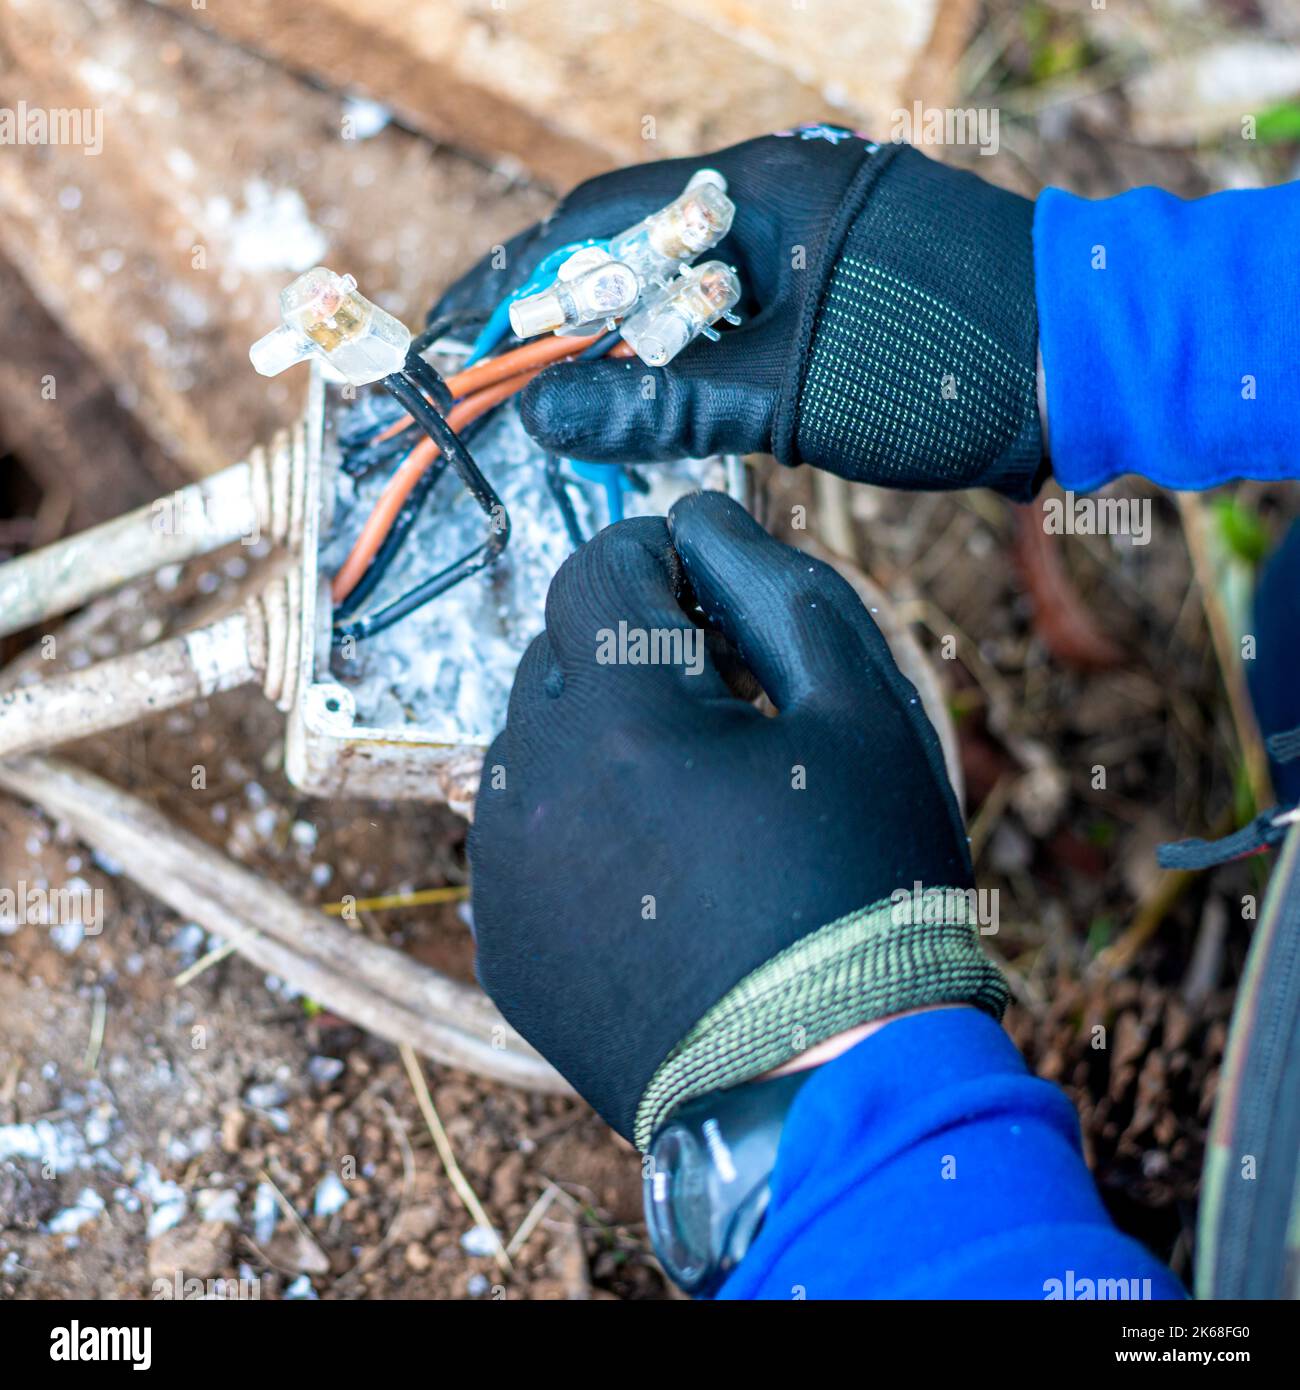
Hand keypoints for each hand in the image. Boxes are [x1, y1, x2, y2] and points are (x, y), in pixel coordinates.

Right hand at [434, 126, 1043, 498]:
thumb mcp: (785, 392)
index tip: (476, 351)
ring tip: (581, 418)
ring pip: (684, 295)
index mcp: (751, 195)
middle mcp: (773, 201)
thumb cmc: (941, 362)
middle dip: (572, 331)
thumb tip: (547, 412)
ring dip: (632, 355)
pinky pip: (737, 319)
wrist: (1083, 366)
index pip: (597, 226)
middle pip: (634, 257)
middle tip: (522, 400)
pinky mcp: (838, 291)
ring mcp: (808, 245)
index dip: (527, 293)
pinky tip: (668, 410)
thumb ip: (662, 401)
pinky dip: (693, 364)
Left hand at [469, 492, 1006, 1145]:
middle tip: (718, 703)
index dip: (657, 559)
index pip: (596, 569)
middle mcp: (532, 785)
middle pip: (556, 652)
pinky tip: (650, 868)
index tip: (706, 591)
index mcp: (620, 717)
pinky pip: (517, 832)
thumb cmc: (862, 890)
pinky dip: (572, 820)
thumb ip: (776, 588)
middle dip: (627, 651)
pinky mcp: (503, 940)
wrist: (827, 1083)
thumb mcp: (860, 712)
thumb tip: (704, 516)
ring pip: (529, 741)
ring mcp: (504, 871)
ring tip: (688, 795)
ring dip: (597, 735)